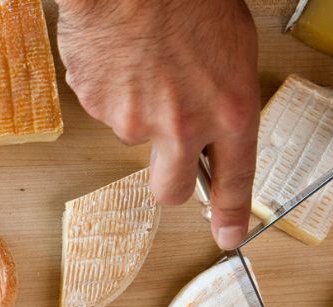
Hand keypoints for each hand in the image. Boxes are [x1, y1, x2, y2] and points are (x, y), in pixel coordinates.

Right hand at [56, 0, 259, 249]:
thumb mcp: (232, 44)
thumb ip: (223, 94)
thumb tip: (212, 116)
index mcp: (229, 109)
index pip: (235, 181)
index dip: (232, 216)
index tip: (228, 236)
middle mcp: (182, 126)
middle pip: (172, 189)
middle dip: (171, 179)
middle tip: (170, 154)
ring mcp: (134, 121)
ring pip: (136, 133)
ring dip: (140, 107)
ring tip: (147, 58)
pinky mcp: (97, 106)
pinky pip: (107, 105)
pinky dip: (113, 86)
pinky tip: (123, 53)